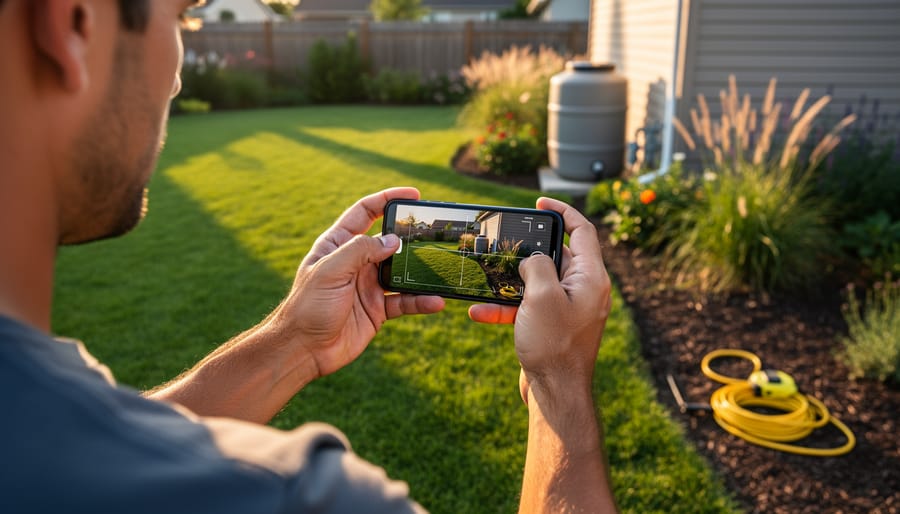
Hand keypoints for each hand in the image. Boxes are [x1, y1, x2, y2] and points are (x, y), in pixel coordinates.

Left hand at [268, 187, 444, 379]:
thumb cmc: (308, 307)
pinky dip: (421, 301)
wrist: (303, 350)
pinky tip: (436, 301)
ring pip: (401, 271)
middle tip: (435, 232)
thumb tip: (393, 240)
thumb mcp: (330, 271)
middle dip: (411, 235)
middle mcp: (355, 262)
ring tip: (441, 269)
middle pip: (389, 241)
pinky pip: (405, 300)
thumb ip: (360, 251)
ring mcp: (368, 285)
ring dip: (420, 271)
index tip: (413, 195)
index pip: (365, 212)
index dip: (387, 199)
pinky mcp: (378, 309)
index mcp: (338, 245)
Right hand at [469, 197, 611, 401]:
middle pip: (557, 255)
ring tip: (485, 273)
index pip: (582, 231)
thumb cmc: (554, 345)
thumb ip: (538, 265)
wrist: (555, 394)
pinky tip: (478, 311)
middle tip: (506, 238)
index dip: (563, 211)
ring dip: (510, 281)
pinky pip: (528, 308)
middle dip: (528, 248)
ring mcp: (568, 309)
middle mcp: (583, 290)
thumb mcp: (542, 295)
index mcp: (591, 278)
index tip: (540, 201)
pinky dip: (506, 307)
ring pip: (537, 282)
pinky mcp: (552, 327)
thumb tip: (533, 259)